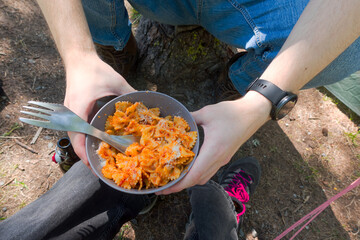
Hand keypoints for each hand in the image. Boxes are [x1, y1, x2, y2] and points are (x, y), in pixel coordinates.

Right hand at [63, 53, 134, 167]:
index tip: (93, 165)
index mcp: (79, 108)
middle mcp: (70, 113)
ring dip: (84, 147)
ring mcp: (69, 113)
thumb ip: (131, 94)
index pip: (78, 137)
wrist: (79, 59)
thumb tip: (147, 105)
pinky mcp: (72, 111)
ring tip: (97, 158)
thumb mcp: (117, 82)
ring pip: (75, 136)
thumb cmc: (95, 70)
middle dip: (85, 155)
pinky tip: (95, 141)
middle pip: (75, 140)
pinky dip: (84, 137)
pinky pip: (76, 128)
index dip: (84, 153)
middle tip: (99, 167)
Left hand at [157, 91, 270, 194]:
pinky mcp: (225, 157)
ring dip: (189, 181)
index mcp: (213, 151)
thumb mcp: (206, 113)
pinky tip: (188, 168)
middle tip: (164, 186)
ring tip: (174, 178)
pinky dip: (197, 174)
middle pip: (198, 180)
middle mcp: (218, 159)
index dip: (179, 184)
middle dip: (180, 186)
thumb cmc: (231, 113)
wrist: (252, 114)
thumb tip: (175, 121)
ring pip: (204, 177)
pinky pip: (209, 171)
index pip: (194, 175)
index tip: (166, 188)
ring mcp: (223, 160)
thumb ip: (189, 118)